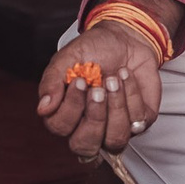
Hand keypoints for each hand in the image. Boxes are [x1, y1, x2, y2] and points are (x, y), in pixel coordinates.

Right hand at [38, 14, 166, 158]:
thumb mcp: (66, 59)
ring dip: (116, 107)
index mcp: (67, 116)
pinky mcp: (141, 120)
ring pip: (115, 139)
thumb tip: (43, 108)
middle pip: (86, 146)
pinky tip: (126, 75)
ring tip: (114, 79)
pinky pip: (138, 120)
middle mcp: (90, 127)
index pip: (61, 128)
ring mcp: (116, 127)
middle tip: (98, 89)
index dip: (70, 107)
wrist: (124, 37)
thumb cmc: (92, 51)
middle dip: (94, 116)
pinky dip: (133, 94)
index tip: (79, 81)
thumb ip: (52, 82)